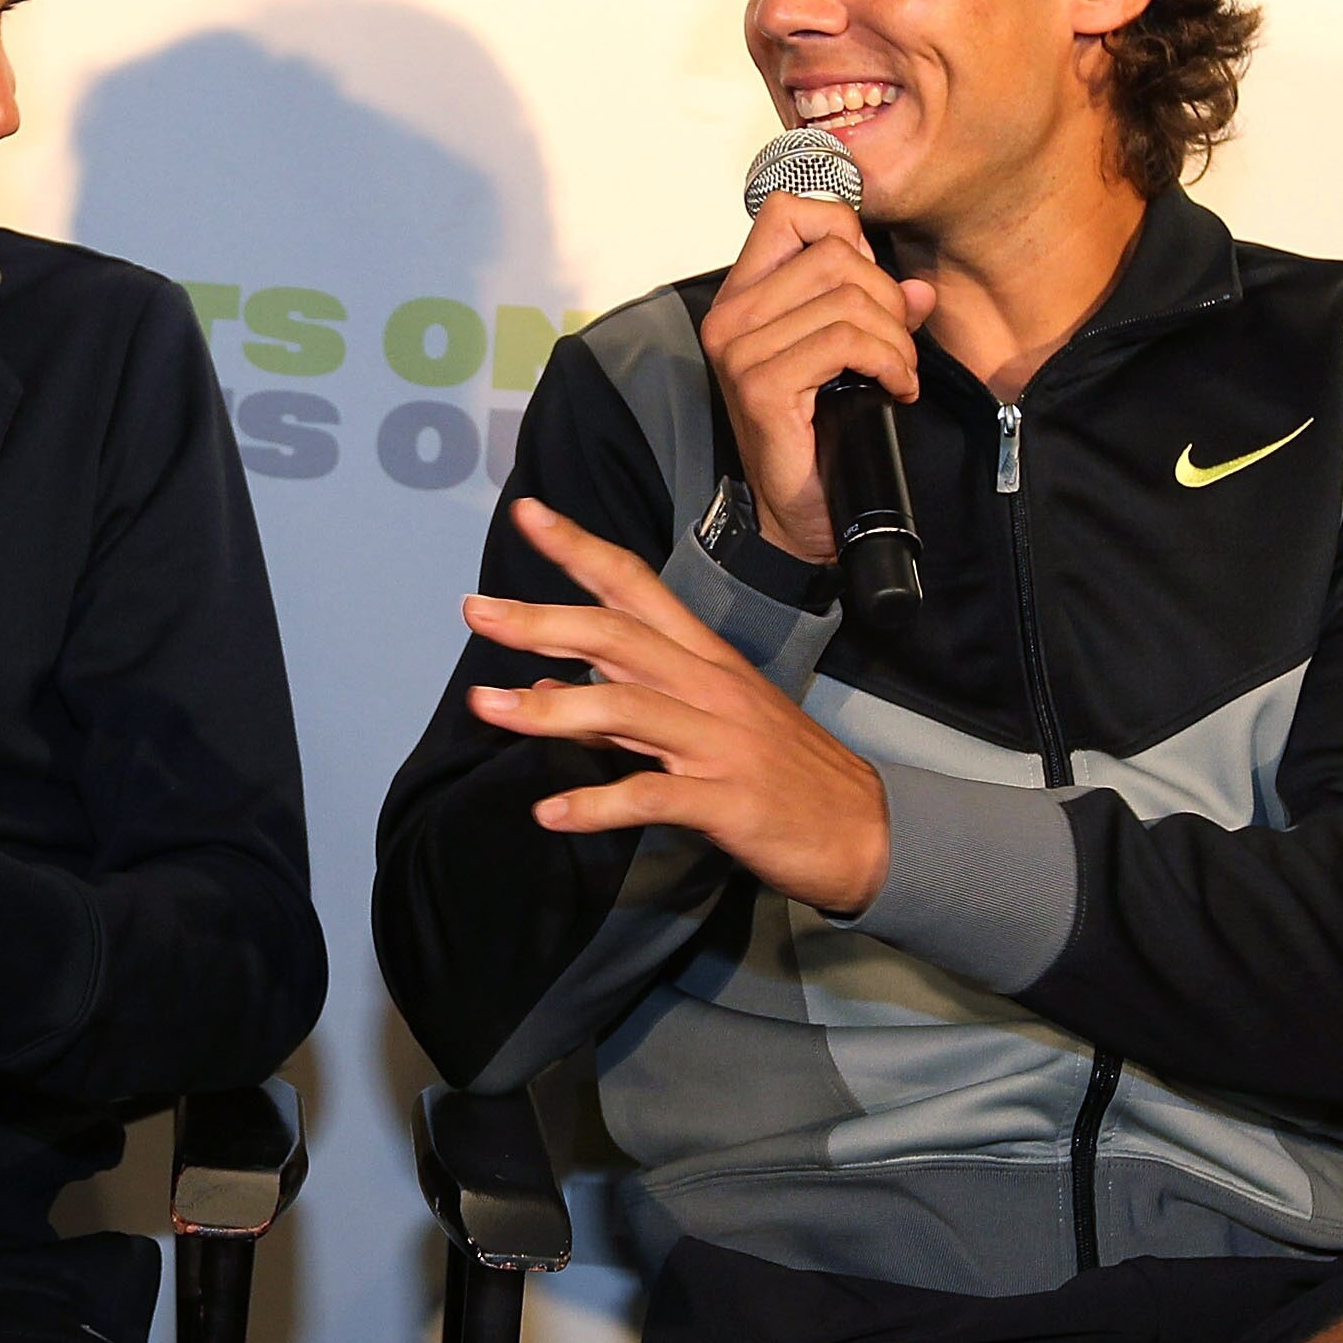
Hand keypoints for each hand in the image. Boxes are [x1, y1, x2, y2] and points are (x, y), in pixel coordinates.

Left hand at [462, 497, 890, 914]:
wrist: (866, 830)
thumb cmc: (778, 771)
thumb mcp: (702, 723)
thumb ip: (622, 701)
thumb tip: (544, 685)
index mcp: (704, 657)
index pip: (635, 585)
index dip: (580, 548)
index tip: (527, 512)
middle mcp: (708, 685)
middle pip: (618, 635)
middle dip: (543, 619)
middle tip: (476, 610)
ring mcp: (719, 741)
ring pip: (625, 709)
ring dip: (549, 710)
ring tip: (485, 708)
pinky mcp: (726, 800)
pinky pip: (651, 795)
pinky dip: (596, 804)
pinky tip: (550, 812)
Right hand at [699, 191, 935, 561]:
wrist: (801, 515)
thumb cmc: (819, 435)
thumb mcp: (849, 357)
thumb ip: (879, 311)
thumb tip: (921, 288)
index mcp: (743, 297)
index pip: (789, 211)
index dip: (843, 232)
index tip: (866, 282)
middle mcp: (730, 317)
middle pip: (833, 253)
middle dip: (885, 297)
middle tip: (895, 346)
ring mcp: (739, 350)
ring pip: (847, 297)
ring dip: (893, 339)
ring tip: (896, 372)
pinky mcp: (761, 384)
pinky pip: (846, 340)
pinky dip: (889, 362)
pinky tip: (895, 389)